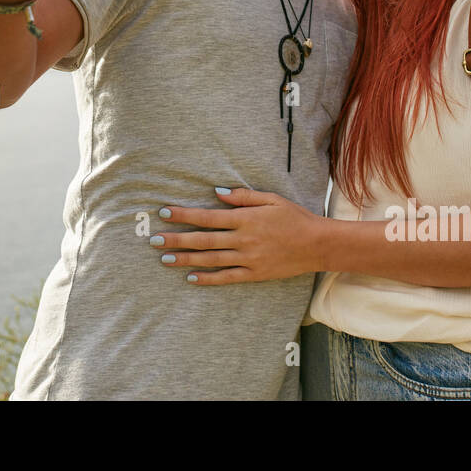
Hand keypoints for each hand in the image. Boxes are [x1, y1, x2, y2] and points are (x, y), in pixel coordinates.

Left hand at [153, 188, 326, 284]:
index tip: (164, 213)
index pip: (207, 216)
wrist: (317, 244)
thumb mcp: (270, 199)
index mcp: (245, 218)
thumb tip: (217, 191)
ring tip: (164, 259)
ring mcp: (248, 258)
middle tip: (153, 240)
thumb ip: (243, 196)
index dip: (184, 215)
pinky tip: (191, 278)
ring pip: (210, 260)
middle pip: (203, 240)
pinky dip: (208, 278)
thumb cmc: (294, 217)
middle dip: (176, 239)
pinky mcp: (254, 274)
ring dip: (185, 259)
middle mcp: (243, 239)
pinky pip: (227, 277)